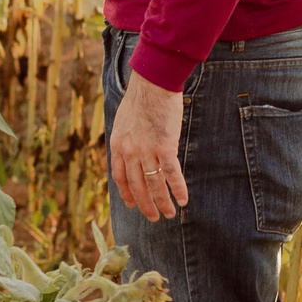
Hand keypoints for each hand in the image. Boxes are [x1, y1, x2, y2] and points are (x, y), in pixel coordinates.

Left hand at [108, 70, 187, 222]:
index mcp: (118, 145)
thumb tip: (134, 152)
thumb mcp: (124, 122)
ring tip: (169, 214)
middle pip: (136, 186)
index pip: (119, 177)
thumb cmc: (141, 99)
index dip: (126, 193)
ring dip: (162, 202)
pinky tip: (183, 200)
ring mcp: (146, 150)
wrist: (152, 84)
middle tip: (153, 217)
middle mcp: (129, 151)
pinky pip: (171, 175)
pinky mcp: (164, 147)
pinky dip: (178, 189)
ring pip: (153, 185)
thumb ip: (127, 140)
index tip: (132, 204)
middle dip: (145, 205)